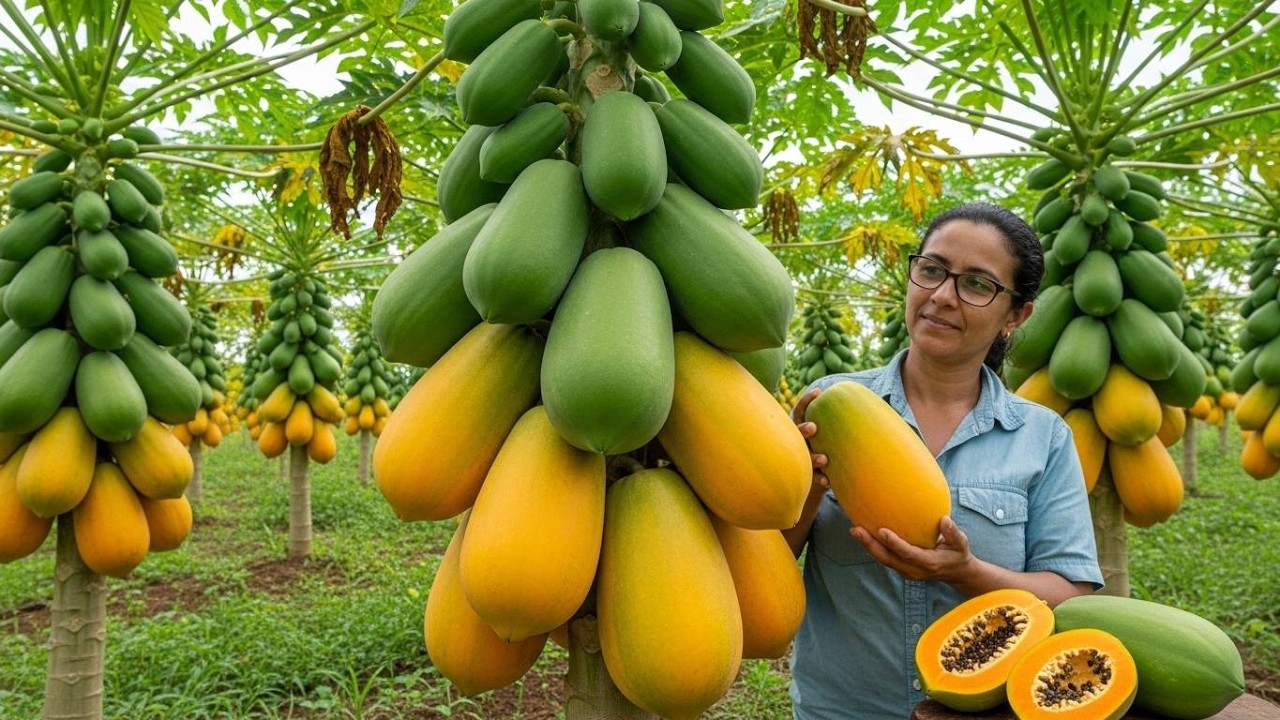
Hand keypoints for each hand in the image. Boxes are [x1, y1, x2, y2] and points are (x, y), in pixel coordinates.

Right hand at [792, 388, 828, 494]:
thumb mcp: (829, 433)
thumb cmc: (829, 446)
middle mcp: (799, 441)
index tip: (819, 392)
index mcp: (802, 428)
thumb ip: (838, 421)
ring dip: (814, 457)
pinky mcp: (807, 476)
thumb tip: (871, 400)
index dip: (807, 401)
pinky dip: (819, 479)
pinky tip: (827, 481)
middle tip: (814, 427)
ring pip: (804, 457)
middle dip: (804, 430)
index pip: (800, 411)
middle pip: (797, 433)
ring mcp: (801, 458)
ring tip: (825, 459)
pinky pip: (812, 477)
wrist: (818, 477)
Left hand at [850, 516, 973, 581]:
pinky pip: (884, 557)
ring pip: (883, 559)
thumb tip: (944, 520)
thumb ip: (953, 533)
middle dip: (871, 545)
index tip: (882, 531)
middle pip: (888, 559)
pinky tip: (863, 531)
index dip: (894, 544)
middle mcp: (914, 570)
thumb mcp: (961, 544)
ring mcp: (906, 570)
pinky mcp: (901, 567)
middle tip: (856, 530)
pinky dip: (872, 546)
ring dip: (867, 545)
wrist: (955, 572)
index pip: (908, 554)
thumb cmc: (957, 554)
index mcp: (928, 563)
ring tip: (854, 530)